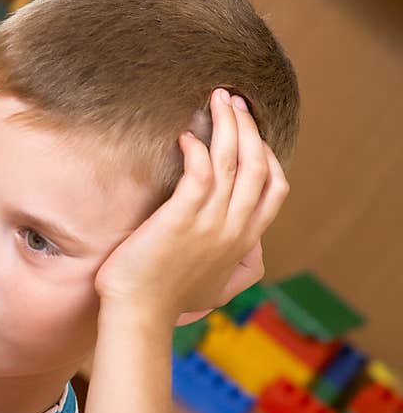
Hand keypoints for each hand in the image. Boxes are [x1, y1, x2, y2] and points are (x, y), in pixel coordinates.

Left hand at [94, 87, 289, 325]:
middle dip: (249, 125)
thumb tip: (252, 253)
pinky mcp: (180, 219)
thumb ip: (239, 267)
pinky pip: (198, 173)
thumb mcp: (217, 287)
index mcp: (244, 240)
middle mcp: (234, 228)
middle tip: (233, 99)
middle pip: (257, 164)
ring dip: (227, 124)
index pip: (274, 188)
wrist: (139, 314)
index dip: (268, 154)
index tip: (252, 132)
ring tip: (216, 99)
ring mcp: (209, 223)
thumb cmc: (168, 300)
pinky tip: (185, 135)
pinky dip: (197, 148)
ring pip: (232, 160)